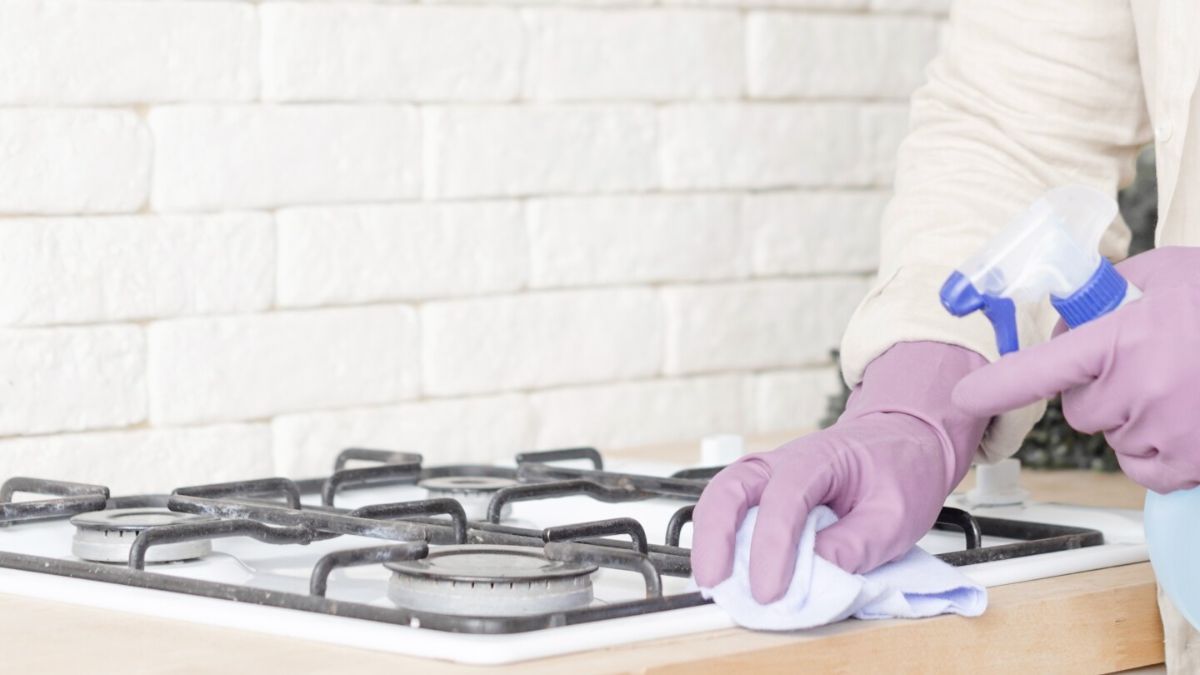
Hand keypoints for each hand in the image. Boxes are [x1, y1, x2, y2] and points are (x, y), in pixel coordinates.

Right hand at [691, 342, 987, 602]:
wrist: (900, 442)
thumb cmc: (900, 471)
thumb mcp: (897, 514)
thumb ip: (858, 544)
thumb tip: (817, 574)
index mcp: (819, 458)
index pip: (784, 500)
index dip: (772, 548)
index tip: (771, 592)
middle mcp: (781, 462)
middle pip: (730, 489)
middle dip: (715, 539)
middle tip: (715, 584)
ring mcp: (766, 476)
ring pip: (720, 498)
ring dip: (709, 541)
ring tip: (712, 583)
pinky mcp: (762, 494)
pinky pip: (730, 512)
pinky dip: (720, 542)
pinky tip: (724, 572)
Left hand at [954, 246, 1199, 493]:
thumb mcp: (1161, 275)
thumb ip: (1105, 294)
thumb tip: (1067, 319)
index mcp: (1125, 339)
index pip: (1041, 369)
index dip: (996, 386)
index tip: (964, 397)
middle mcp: (1141, 390)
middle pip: (1081, 409)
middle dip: (1100, 389)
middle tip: (1143, 363)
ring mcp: (1168, 432)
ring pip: (1113, 436)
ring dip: (1132, 418)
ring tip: (1180, 384)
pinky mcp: (1192, 464)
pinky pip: (1144, 467)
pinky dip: (1155, 449)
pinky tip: (1185, 418)